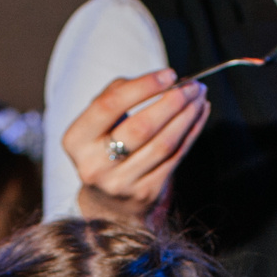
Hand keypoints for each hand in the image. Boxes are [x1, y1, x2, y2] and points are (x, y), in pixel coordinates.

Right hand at [63, 70, 210, 226]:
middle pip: (141, 127)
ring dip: (187, 116)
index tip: (169, 74)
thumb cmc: (105, 147)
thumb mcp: (98, 121)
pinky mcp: (145, 194)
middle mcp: (95, 165)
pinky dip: (191, 133)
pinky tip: (198, 115)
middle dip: (171, 102)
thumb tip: (160, 80)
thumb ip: (117, 94)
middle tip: (192, 86)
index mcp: (77, 140)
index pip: (109, 106)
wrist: (109, 202)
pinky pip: (174, 158)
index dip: (143, 87)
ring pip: (163, 144)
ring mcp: (121, 183)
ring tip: (199, 97)